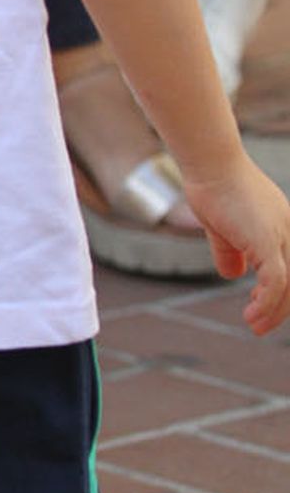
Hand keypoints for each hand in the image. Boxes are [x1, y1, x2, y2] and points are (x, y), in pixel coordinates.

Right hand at [181, 157, 289, 334]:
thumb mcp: (223, 227)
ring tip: (254, 326)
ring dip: (273, 311)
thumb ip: (229, 251)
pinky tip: (252, 313)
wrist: (210, 165)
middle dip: (279, 308)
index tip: (259, 308)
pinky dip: (266, 302)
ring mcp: (282, 235)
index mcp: (282, 226)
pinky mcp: (268, 241)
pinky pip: (275, 281)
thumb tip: (232, 275)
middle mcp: (289, 231)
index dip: (279, 293)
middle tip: (259, 327)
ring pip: (288, 285)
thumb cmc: (213, 187)